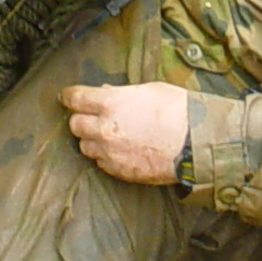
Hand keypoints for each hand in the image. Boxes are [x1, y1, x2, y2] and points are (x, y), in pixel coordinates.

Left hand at [61, 82, 188, 185]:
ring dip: (92, 139)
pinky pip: (101, 162)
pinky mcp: (119, 171)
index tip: (67, 96)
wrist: (195, 144)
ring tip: (108, 135)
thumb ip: (122, 92)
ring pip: (85, 146)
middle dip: (81, 118)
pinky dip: (105, 155)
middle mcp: (104, 129)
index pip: (76, 98)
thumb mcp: (150, 90)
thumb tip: (105, 93)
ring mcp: (110, 152)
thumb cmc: (177, 110)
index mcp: (111, 103)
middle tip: (92, 115)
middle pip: (75, 124)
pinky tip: (120, 149)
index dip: (69, 96)